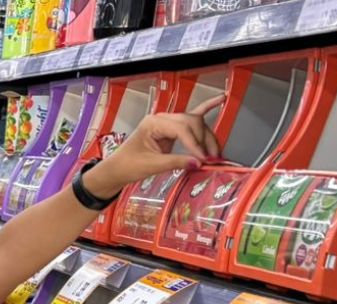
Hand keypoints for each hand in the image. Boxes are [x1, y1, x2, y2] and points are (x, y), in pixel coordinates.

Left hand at [86, 95, 225, 198]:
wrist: (116, 171)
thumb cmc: (127, 166)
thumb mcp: (151, 165)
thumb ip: (176, 162)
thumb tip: (198, 162)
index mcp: (153, 122)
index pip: (182, 128)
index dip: (195, 143)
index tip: (203, 158)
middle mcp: (161, 119)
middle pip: (191, 123)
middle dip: (203, 140)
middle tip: (210, 158)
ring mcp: (167, 123)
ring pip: (194, 124)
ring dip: (206, 137)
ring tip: (215, 152)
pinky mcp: (170, 130)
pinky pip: (190, 118)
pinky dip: (206, 108)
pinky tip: (220, 99)